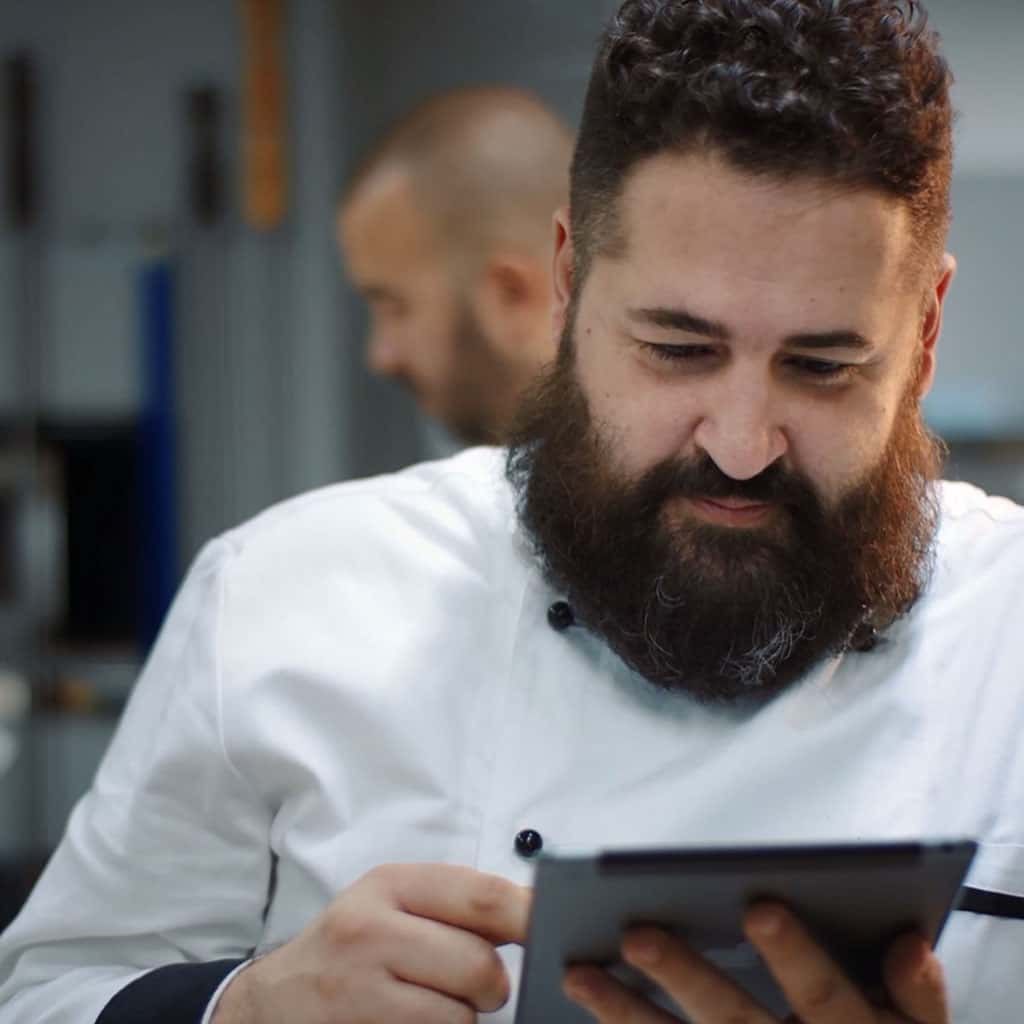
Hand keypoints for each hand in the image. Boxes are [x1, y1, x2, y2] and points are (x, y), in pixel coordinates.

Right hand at [211, 862, 530, 1023]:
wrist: (272, 1001)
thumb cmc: (349, 947)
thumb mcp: (390, 902)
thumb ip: (454, 904)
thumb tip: (532, 915)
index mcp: (390, 884)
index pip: (482, 897)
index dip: (530, 918)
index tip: (557, 931)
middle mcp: (370, 929)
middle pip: (479, 965)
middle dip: (492, 985)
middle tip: (477, 988)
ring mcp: (357, 989)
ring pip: (459, 1018)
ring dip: (463, 1020)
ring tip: (432, 1006)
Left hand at [563, 902, 949, 1022]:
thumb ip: (918, 996)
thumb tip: (909, 944)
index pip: (825, 998)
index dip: (795, 956)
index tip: (758, 906)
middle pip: (735, 1023)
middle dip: (685, 977)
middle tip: (637, 933)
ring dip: (627, 1014)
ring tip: (579, 973)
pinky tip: (587, 1006)